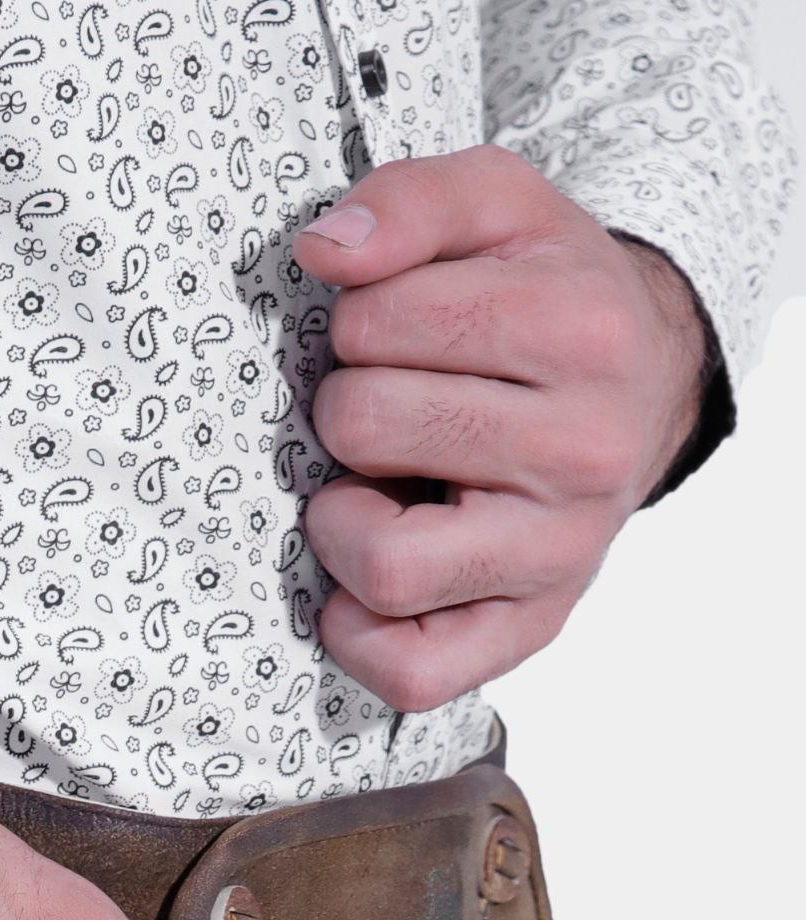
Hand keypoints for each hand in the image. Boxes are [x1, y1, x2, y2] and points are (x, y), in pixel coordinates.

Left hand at [294, 145, 709, 712]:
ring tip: (366, 490)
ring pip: (386, 564)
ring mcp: (559, 554)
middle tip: (383, 410)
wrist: (641, 391)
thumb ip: (412, 201)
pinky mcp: (529, 630)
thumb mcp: (499, 209)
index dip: (356, 322)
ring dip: (339, 522)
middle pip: (367, 429)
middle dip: (346, 412)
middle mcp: (585, 449)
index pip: (380, 322)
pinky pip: (412, 671)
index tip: (394, 332)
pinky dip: (359, 634)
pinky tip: (362, 582)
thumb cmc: (545, 299)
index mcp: (580, 329)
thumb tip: (324, 251)